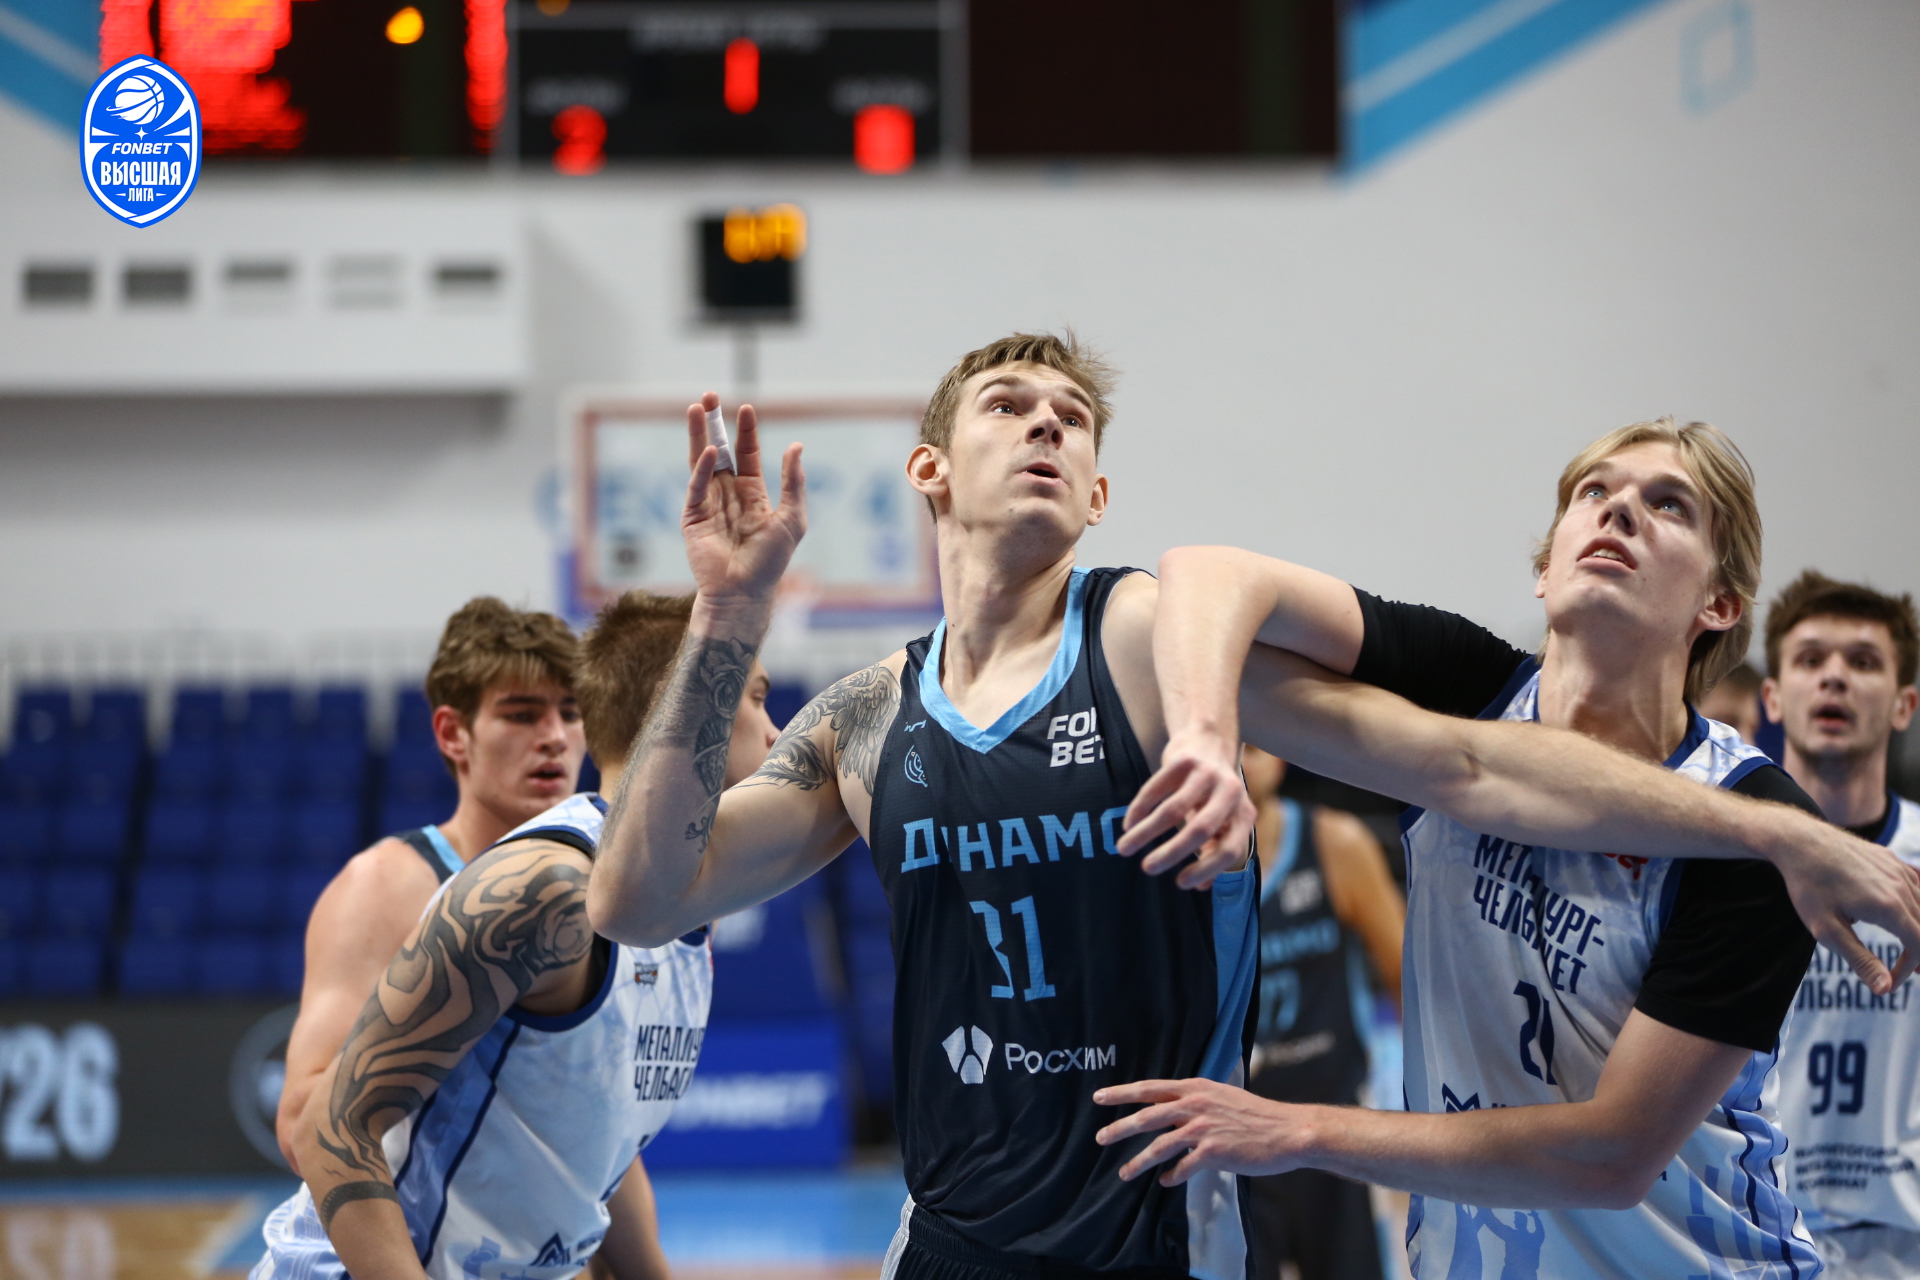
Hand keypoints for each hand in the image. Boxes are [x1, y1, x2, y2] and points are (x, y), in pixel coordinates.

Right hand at [681, 393, 806, 606]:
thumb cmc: (771, 561)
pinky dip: (702, 468)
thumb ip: (794, 482)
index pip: (747, 453)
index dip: (746, 431)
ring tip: (696, 408)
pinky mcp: (692, 515)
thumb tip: (797, 446)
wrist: (744, 591)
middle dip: (714, 423)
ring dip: (699, 434)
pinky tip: (710, 451)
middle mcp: (728, 493)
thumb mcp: (792, 517)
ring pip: (702, 460)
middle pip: (719, 449)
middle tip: (708, 396)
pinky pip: (697, 486)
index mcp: (752, 492)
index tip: (746, 407)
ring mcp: (708, 502)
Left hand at [1093, 1077, 1303, 1184]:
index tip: (1099, 1097)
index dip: (1123, 1093)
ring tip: (1124, 1173)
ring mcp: (1203, 1128)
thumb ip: (1197, 1100)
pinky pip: (1183, 1167)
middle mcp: (1195, 1105)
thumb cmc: (1257, 1114)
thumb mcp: (1222, 1096)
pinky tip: (1166, 1181)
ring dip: (1139, 1161)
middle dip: (1120, 1128)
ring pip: (1160, 1146)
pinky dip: (1172, 1176)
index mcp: (1196, 1088)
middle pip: (1147, 1116)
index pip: (1150, 1088)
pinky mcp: (1213, 1152)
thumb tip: (1174, 1108)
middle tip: (1100, 1138)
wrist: (1287, 1131)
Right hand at [1116, 730, 1253, 888]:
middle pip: (1200, 829)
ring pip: (1173, 810)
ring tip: (1125, 848)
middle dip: (1172, 852)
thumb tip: (1202, 887)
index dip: (1206, 869)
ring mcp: (1207, 774)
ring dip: (1146, 833)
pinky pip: (1156, 788)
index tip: (1180, 883)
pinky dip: (1139, 809)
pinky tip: (1129, 824)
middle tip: (1148, 869)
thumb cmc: (1214, 792)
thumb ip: (1214, 849)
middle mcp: (1231, 793)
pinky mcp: (1183, 760)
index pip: (1229, 849)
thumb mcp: (1223, 820)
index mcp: (1244, 814)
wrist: (1208, 741)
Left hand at [1775, 824, 1919, 993]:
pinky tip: (1912, 915)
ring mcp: (1899, 870)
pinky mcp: (1893, 860)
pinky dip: (1919, 906)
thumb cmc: (1808, 887)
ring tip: (1911, 951)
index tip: (1889, 983)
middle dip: (1917, 955)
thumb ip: (1859, 960)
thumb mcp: (1826, 930)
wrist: (1798, 841)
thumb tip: (1885, 989)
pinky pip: (1919, 885)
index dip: (1909, 969)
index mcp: (1889, 908)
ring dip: (1918, 931)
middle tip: (1905, 973)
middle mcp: (1902, 887)